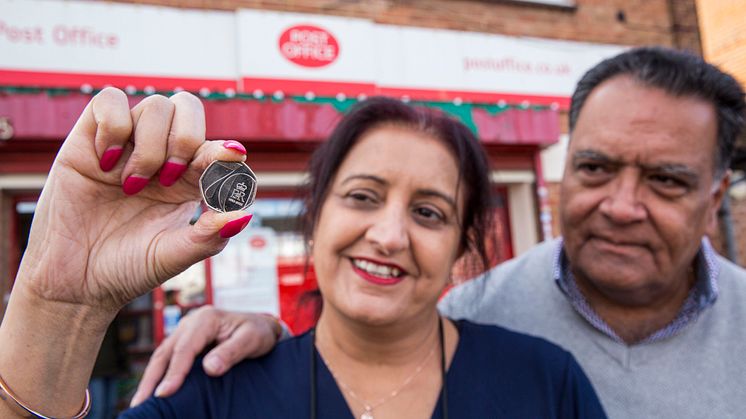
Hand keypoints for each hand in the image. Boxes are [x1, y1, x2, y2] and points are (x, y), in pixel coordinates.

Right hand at [16, 88, 250, 315]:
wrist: (74, 284)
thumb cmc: (127, 269)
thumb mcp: (173, 256)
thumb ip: (209, 236)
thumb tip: (244, 213)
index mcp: (188, 180)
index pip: (214, 147)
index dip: (224, 150)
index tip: (231, 157)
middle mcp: (160, 156)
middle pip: (189, 107)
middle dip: (186, 139)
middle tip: (169, 178)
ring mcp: (126, 145)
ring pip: (155, 106)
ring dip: (150, 146)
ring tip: (131, 185)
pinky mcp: (87, 141)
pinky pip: (109, 101)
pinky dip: (113, 126)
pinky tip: (106, 163)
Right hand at [130, 306, 280, 405]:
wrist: (261, 326)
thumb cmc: (258, 332)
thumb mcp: (251, 340)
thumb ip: (231, 352)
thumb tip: (209, 368)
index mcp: (206, 319)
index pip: (185, 348)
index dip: (174, 372)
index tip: (164, 393)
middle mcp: (190, 322)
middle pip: (166, 352)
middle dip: (152, 379)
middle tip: (141, 404)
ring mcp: (185, 331)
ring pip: (162, 355)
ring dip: (150, 379)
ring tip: (139, 403)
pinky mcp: (184, 341)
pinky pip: (167, 358)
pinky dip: (158, 375)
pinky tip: (152, 392)